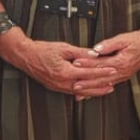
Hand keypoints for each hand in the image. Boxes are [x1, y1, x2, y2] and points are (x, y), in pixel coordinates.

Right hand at [0, 30, 117, 97]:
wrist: (25, 56)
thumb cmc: (42, 50)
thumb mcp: (63, 48)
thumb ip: (80, 52)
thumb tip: (94, 55)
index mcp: (65, 72)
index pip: (89, 73)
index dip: (103, 72)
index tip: (112, 70)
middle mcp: (62, 82)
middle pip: (87, 86)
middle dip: (101, 86)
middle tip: (113, 84)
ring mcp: (58, 86)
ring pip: (80, 91)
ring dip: (93, 91)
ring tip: (105, 89)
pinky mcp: (55, 87)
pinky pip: (72, 91)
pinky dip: (82, 91)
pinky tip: (88, 90)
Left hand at [74, 21, 139, 87]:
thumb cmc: (136, 41)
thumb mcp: (122, 39)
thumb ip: (108, 45)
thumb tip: (97, 49)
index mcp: (121, 62)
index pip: (100, 63)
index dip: (87, 63)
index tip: (76, 62)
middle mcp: (121, 72)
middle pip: (101, 78)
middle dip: (86, 82)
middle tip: (74, 83)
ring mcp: (122, 76)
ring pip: (104, 85)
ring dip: (91, 89)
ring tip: (79, 92)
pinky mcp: (122, 77)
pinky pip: (108, 85)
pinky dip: (98, 90)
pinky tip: (90, 93)